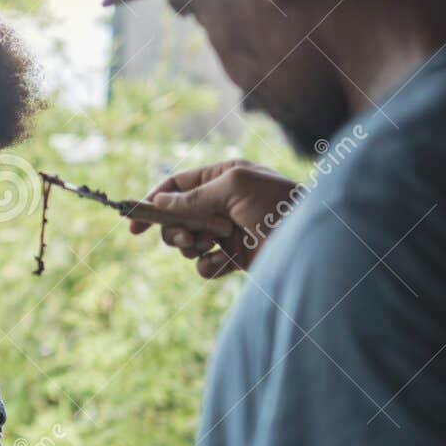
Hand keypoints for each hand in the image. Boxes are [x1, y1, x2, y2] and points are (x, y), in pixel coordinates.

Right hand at [130, 159, 301, 277]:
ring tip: (208, 246)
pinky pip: (204, 266)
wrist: (311, 239)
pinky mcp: (234, 258)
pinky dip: (209, 266)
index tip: (133, 223)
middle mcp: (221, 204)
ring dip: (191, 247)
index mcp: (221, 178)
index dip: (152, 203)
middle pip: (175, 218)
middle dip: (173, 229)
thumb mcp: (233, 187)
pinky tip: (226, 263)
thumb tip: (160, 201)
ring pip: (187, 243)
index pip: (176, 187)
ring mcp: (226, 232)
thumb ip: (194, 195)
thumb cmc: (277, 202)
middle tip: (185, 238)